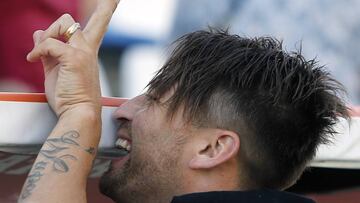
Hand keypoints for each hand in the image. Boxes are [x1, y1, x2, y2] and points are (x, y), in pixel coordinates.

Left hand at [27, 0, 119, 116]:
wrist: (79, 113)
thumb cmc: (71, 97)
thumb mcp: (57, 71)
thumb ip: (49, 51)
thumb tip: (38, 34)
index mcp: (88, 53)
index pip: (100, 26)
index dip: (107, 9)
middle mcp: (88, 49)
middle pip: (76, 19)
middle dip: (58, 25)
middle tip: (45, 43)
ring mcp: (83, 52)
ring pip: (64, 23)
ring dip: (48, 35)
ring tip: (39, 55)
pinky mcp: (74, 58)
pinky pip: (49, 43)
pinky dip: (38, 50)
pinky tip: (33, 60)